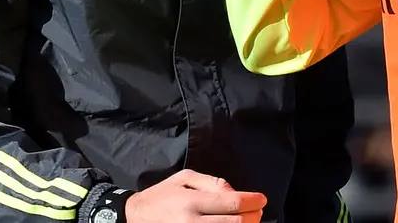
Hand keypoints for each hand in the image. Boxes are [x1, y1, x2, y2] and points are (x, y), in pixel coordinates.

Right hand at [124, 169, 265, 222]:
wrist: (136, 217)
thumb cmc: (163, 195)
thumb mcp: (185, 178)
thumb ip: (213, 182)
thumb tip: (234, 193)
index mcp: (192, 202)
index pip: (233, 203)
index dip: (253, 201)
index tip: (261, 199)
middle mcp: (193, 222)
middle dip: (254, 216)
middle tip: (258, 210)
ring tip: (249, 219)